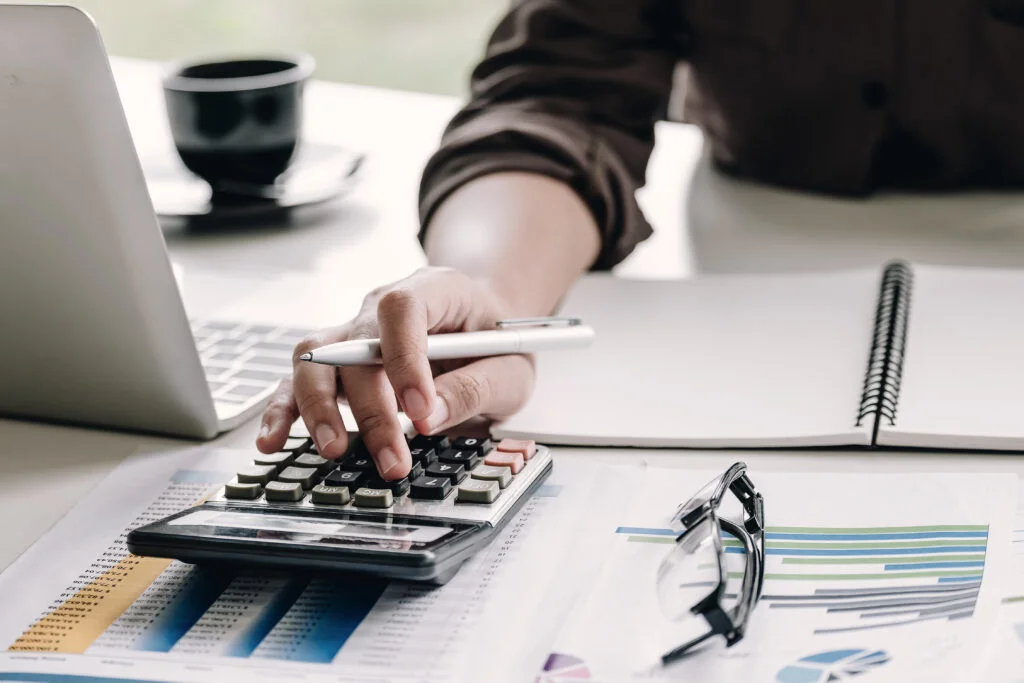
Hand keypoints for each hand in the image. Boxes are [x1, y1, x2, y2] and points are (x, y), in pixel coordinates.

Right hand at [255, 267, 535, 479]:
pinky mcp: (335, 364)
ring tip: (334, 449)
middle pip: (356, 345)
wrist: (481, 329)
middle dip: (372, 408)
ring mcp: (352, 332)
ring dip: (320, 408)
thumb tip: (427, 417)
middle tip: (392, 458)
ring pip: (315, 358)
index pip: (403, 310)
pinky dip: (283, 411)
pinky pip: (298, 382)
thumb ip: (473, 388)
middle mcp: (381, 305)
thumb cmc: (495, 344)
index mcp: (434, 290)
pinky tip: (273, 441)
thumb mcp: (509, 368)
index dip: (405, 358)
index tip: (419, 410)